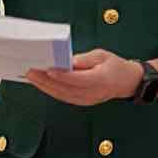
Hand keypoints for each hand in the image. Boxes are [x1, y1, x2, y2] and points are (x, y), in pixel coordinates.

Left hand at [24, 49, 144, 106]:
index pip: (78, 79)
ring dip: (45, 87)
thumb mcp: (102, 55)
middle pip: (65, 89)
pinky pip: (63, 97)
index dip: (62, 75)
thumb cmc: (115, 66)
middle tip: (31, 71)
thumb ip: (85, 59)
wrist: (126, 82)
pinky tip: (41, 84)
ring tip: (31, 77)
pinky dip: (51, 90)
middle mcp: (93, 93)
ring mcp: (87, 100)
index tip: (48, 69)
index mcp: (101, 80)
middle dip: (46, 81)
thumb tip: (67, 61)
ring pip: (62, 95)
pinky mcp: (82, 101)